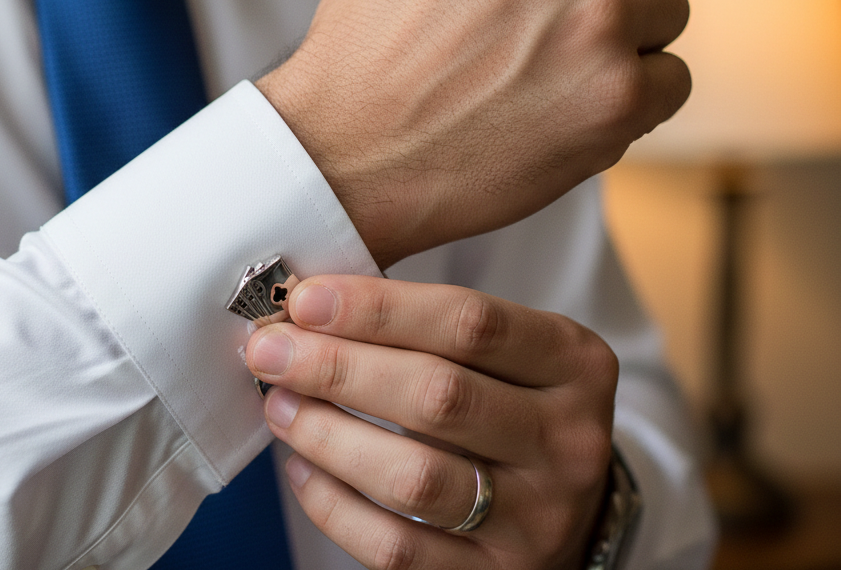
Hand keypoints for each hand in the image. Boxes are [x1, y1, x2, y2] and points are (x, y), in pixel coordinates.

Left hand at [247, 275, 616, 569]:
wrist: (564, 503)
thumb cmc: (511, 403)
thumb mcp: (504, 352)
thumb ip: (426, 326)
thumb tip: (309, 308)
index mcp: (574, 363)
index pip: (470, 321)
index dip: (377, 308)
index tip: (305, 299)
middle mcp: (569, 440)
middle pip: (439, 396)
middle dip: (339, 368)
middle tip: (271, 350)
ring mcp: (539, 517)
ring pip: (415, 477)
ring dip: (329, 435)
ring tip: (280, 405)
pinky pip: (398, 548)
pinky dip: (335, 505)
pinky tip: (302, 466)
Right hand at [258, 0, 688, 268]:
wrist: (344, 154)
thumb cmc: (367, 37)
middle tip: (534, 22)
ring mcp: (597, 20)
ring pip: (665, 6)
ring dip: (620, 36)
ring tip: (546, 67)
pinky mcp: (618, 99)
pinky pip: (672, 78)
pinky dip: (631, 97)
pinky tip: (566, 108)